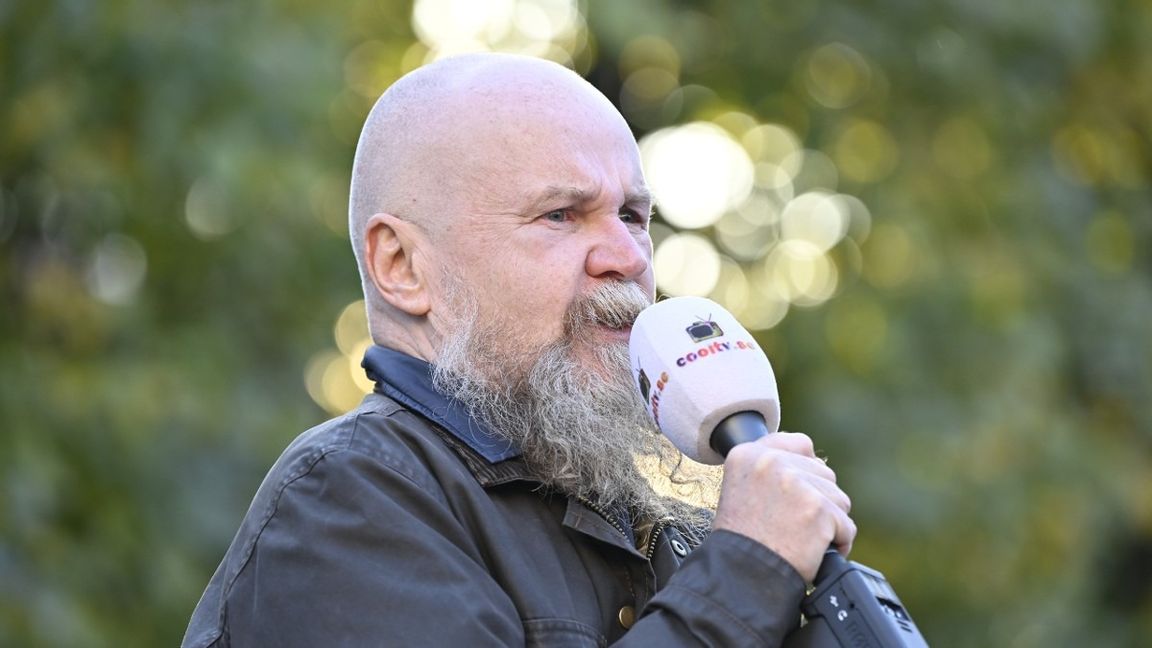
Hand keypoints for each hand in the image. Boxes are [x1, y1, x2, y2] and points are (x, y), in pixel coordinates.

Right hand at [711, 432, 855, 582]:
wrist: (740, 575)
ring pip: (839, 499)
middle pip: (823, 473)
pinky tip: (815, 552)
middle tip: (794, 524)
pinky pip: (846, 526)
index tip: (799, 492)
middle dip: (818, 500)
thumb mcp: (740, 489)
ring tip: (803, 539)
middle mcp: (772, 463)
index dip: (806, 470)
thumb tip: (811, 462)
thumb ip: (770, 470)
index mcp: (748, 455)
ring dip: (828, 521)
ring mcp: (797, 484)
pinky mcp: (819, 510)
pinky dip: (837, 543)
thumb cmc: (741, 540)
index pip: (799, 444)